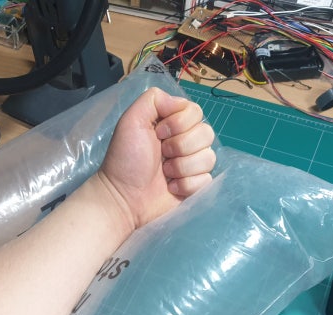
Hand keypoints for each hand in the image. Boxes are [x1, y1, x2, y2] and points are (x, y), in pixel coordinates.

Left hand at [97, 87, 215, 229]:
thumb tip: (181, 102)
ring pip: (209, 157)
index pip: (196, 112)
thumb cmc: (125, 159)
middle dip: (180, 146)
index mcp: (172, 123)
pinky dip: (187, 184)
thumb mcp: (131, 120)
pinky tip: (171, 187)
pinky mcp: (195, 186)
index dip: (180, 123)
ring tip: (164, 173)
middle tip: (161, 155)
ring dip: (182, 166)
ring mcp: (191, 164)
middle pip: (206, 133)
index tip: (159, 134)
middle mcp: (185, 141)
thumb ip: (154, 100)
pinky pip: (206, 179)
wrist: (123, 197)